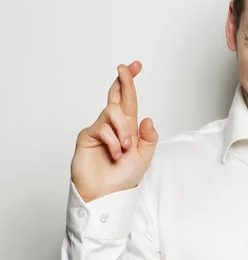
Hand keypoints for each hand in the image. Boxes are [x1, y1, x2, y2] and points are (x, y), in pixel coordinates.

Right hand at [70, 61, 158, 202]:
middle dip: (123, 80)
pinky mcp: (87, 136)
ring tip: (126, 148)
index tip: (135, 65)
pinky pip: (104, 128)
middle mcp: (113, 125)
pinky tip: (115, 155)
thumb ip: (149, 138)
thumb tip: (147, 118)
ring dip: (123, 130)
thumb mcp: (144, 157)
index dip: (131, 83)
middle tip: (125, 67)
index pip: (129, 101)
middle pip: (116, 96)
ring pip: (113, 112)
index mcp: (128, 128)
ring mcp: (100, 129)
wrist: (106, 193)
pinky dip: (114, 142)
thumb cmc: (124, 177)